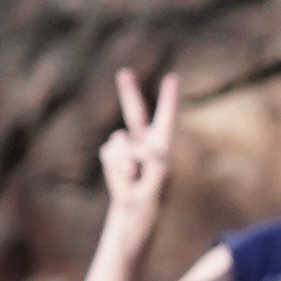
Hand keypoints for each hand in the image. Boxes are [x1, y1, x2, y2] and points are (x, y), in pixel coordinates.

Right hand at [98, 66, 180, 232]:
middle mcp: (144, 140)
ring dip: (123, 160)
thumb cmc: (153, 196)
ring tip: (133, 177)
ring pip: (118, 141)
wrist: (135, 208)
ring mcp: (127, 146)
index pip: (166, 116)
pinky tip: (124, 178)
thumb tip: (146, 150)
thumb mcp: (158, 181)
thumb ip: (154, 164)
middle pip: (134, 111)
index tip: (172, 77)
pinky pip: (108, 152)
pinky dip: (114, 166)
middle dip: (128, 91)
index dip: (168, 97)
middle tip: (124, 72)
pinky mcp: (113, 154)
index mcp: (162, 143)